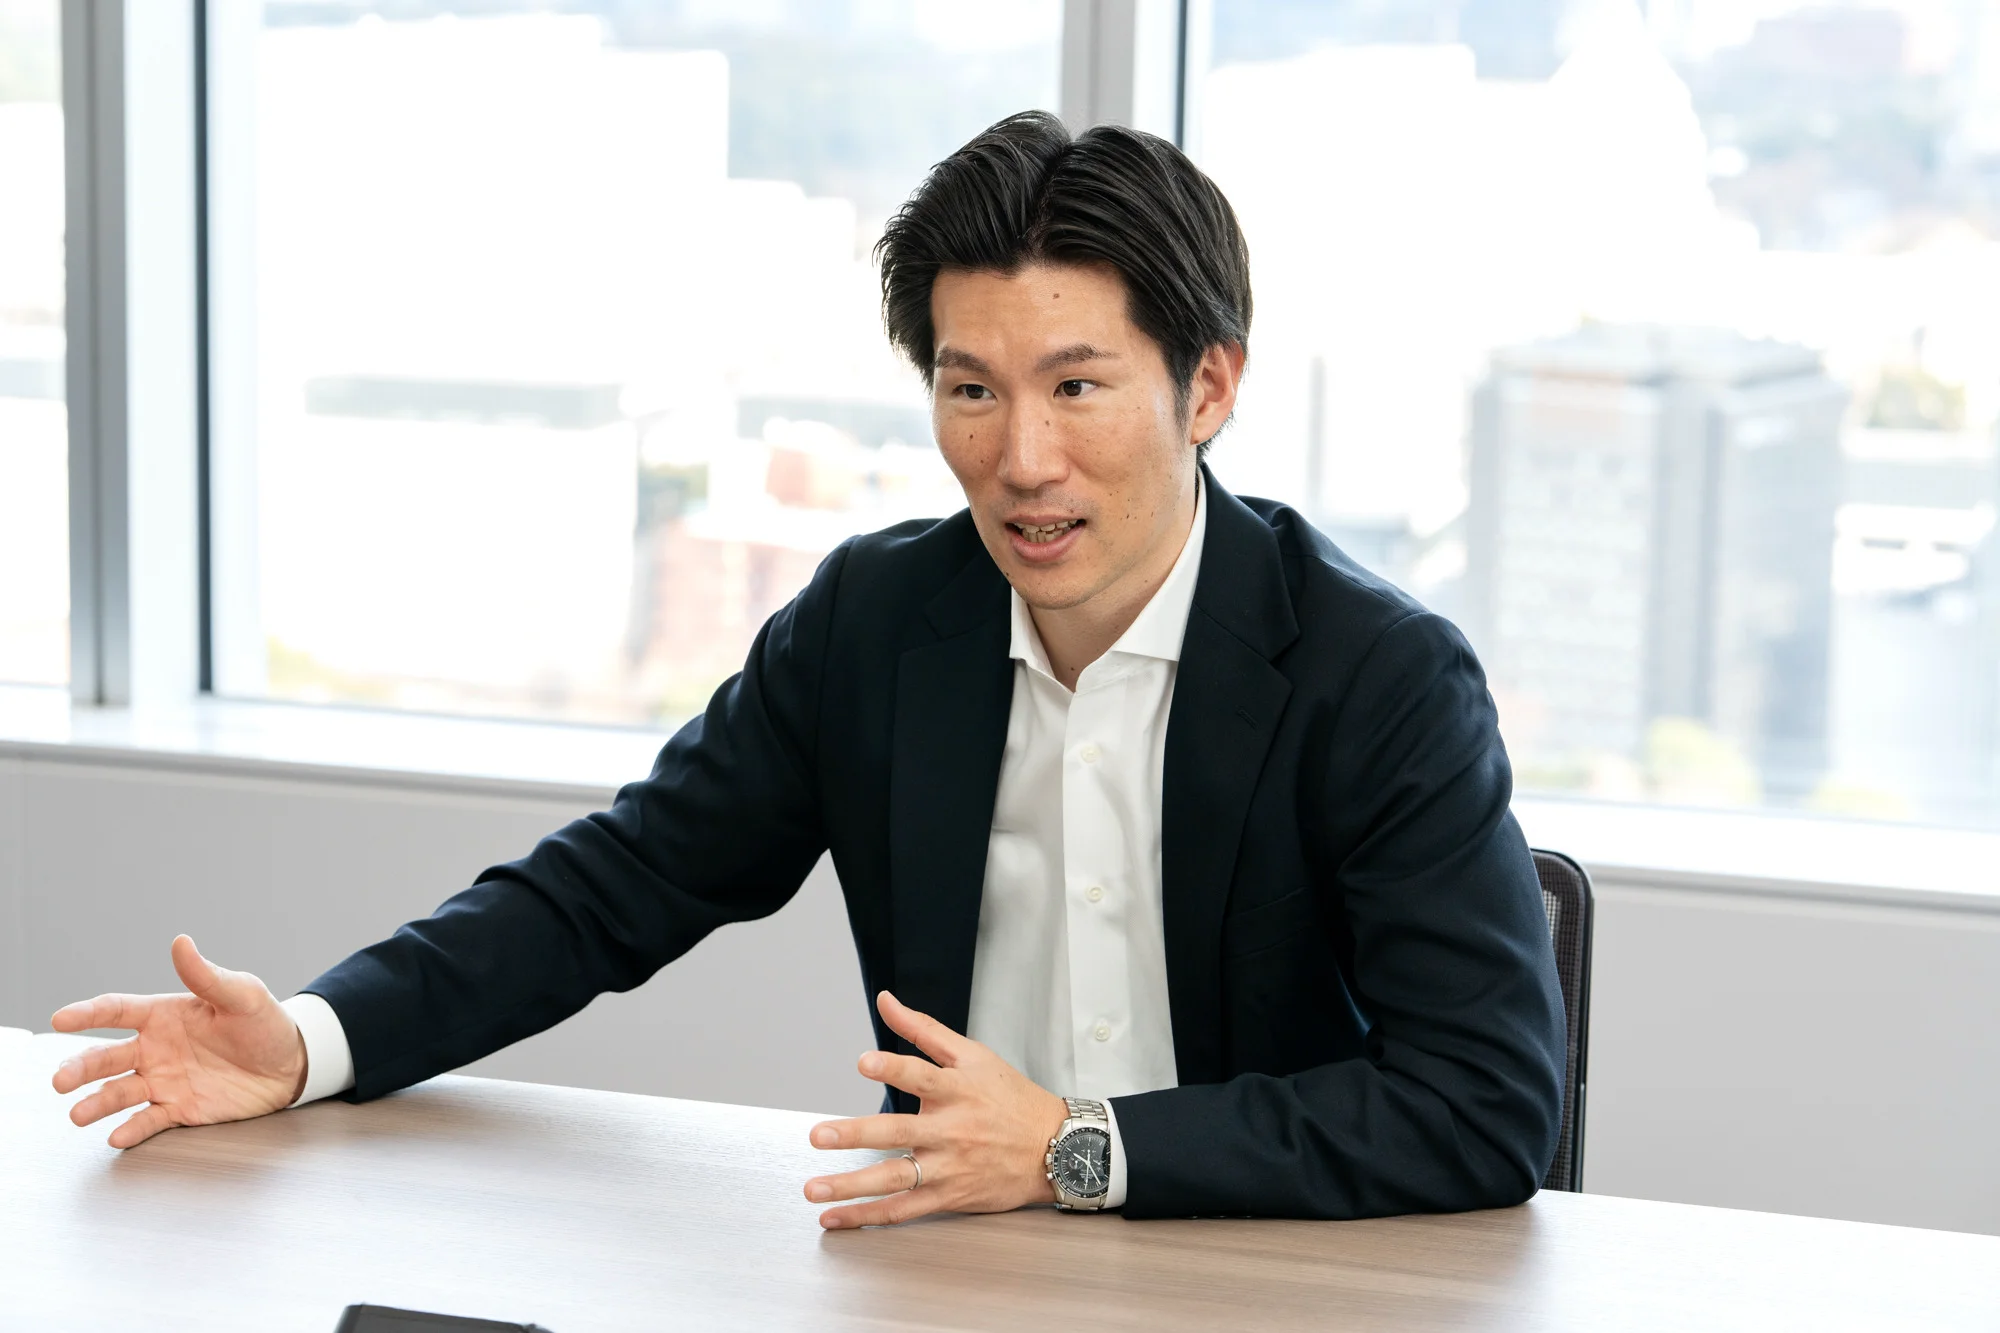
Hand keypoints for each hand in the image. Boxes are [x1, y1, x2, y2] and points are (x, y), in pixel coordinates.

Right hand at [49, 935, 308, 1147]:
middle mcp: (154, 1048)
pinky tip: (117, 1136)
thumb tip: (181, 942)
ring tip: (78, 1114)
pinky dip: (131, 1129)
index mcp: (163, 1015)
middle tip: (61, 1080)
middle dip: (80, 1068)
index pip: (117, 1010)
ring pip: (119, 1092)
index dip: (87, 1013)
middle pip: (106, 1057)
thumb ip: (207, 976)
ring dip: (96, 1104)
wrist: (291, 1065)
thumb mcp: (242, 995)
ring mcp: (163, 1080)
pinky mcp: (178, 1109)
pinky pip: (149, 1121)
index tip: (60, 1019)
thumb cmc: (264, 1023)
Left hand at [803, 990, 1067, 1228]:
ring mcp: (948, 1167)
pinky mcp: (948, 1196)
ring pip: (896, 1178)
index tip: (865, 1062)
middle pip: (899, 1132)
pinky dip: (868, 1216)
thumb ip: (924, 1029)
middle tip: (820, 1135)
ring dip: (852, 1187)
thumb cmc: (1011, 1099)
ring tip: (814, 1188)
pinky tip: (836, 1218)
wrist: (1054, 1149)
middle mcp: (951, 1130)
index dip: (893, 1068)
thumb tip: (886, 1001)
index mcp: (957, 1090)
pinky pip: (903, 1210)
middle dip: (856, 1134)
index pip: (922, 1075)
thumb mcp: (974, 1055)